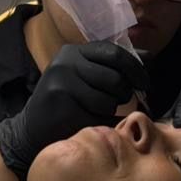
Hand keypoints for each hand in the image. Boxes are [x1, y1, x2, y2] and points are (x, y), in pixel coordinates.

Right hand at [0, 41, 148, 180]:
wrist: (31, 129)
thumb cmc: (66, 101)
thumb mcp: (85, 75)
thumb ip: (113, 66)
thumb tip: (149, 57)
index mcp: (75, 52)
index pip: (115, 54)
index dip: (135, 69)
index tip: (145, 83)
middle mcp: (66, 63)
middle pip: (115, 78)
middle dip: (124, 94)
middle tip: (120, 102)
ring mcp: (62, 83)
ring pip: (108, 100)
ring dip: (111, 110)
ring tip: (98, 111)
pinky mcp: (61, 106)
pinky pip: (97, 116)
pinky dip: (101, 122)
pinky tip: (88, 121)